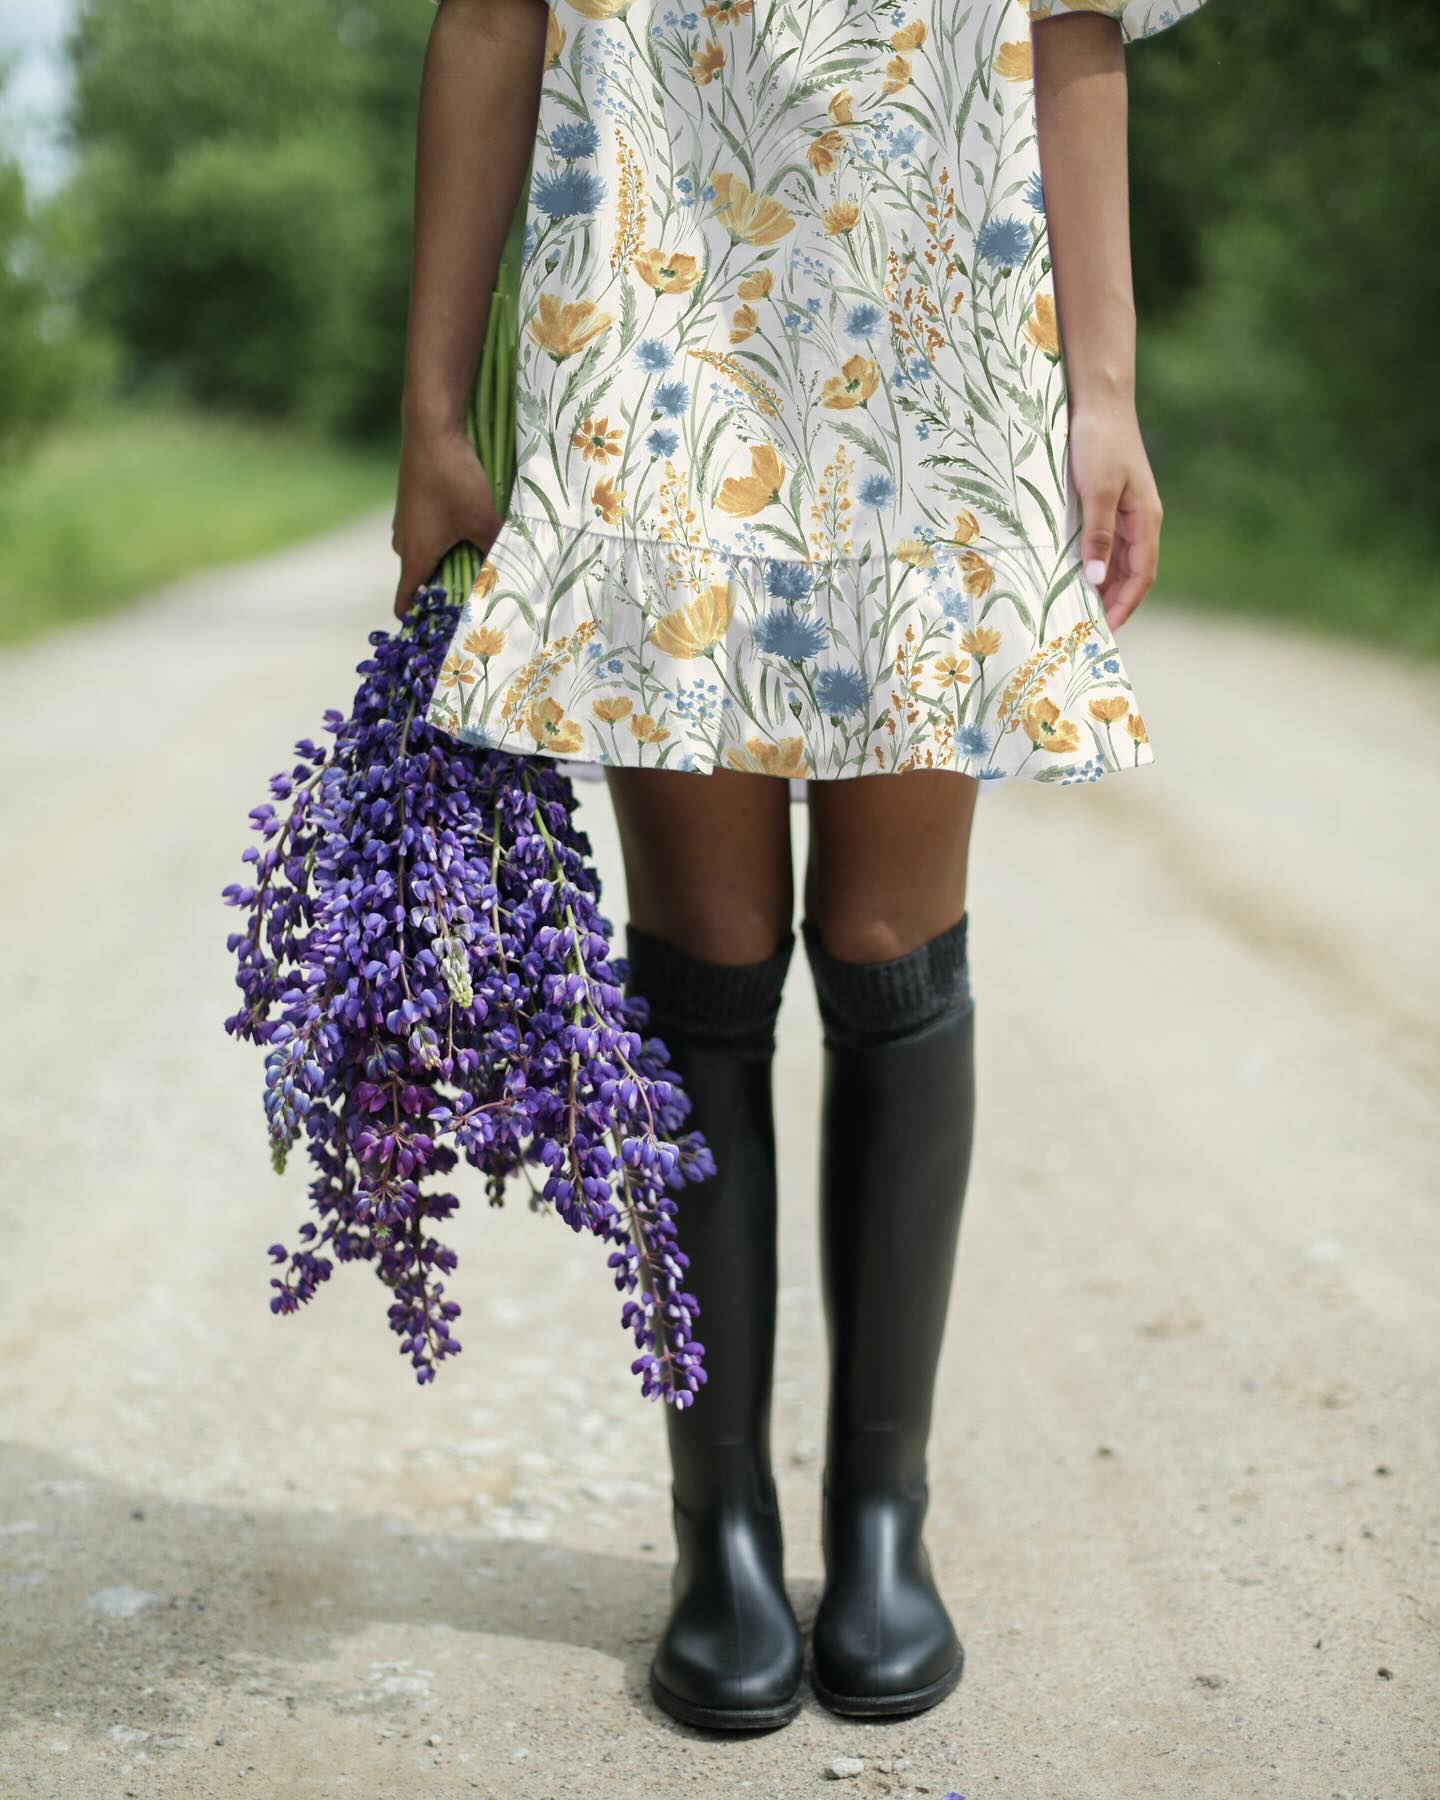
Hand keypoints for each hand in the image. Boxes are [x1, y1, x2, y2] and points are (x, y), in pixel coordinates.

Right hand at [391, 424, 501, 617]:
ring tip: (480, 567)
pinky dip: (446, 540)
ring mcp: (406, 521)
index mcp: (413, 557)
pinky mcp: (414, 501)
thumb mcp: (484, 521)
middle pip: (421, 581)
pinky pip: (429, 532)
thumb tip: (519, 575)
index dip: (420, 621)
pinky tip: (471, 533)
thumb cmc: (453, 480)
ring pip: (426, 554)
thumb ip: (499, 552)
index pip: (404, 603)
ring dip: (447, 563)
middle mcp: (403, 542)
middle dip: (444, 592)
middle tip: (474, 600)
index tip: (441, 630)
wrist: (431, 428)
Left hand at [1067, 400, 1163, 630]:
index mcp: (1146, 520)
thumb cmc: (1099, 442)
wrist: (1099, 400)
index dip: (1125, 605)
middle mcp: (1141, 520)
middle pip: (1132, 573)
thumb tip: (1099, 580)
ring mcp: (1127, 512)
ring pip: (1120, 560)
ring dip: (1105, 585)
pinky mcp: (1111, 502)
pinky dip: (1096, 564)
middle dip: (1115, 602)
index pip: (1142, 576)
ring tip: (1080, 609)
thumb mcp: (1096, 491)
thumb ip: (1098, 536)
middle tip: (1088, 628)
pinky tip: (1077, 574)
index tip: (1105, 630)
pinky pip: (1107, 543)